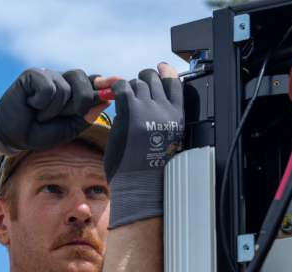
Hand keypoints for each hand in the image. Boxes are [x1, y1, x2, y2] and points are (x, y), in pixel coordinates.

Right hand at [0, 68, 115, 150]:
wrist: (14, 136)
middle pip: (83, 80)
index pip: (93, 83)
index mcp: (75, 93)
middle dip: (80, 101)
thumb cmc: (42, 133)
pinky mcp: (33, 74)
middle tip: (67, 114)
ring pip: (65, 88)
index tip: (118, 81)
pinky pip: (48, 88)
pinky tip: (32, 105)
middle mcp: (64, 81)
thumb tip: (104, 100)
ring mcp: (49, 75)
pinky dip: (42, 103)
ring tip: (41, 115)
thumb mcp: (69, 129)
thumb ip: (86, 116)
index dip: (105, 83)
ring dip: (54, 109)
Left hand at [104, 63, 183, 227]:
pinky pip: (122, 87)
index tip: (161, 68)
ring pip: (136, 83)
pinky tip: (113, 98)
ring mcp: (149, 110)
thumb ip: (163, 117)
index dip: (166, 71)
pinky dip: (115, 90)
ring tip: (124, 104)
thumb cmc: (150, 167)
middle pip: (153, 78)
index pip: (175, 82)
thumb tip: (151, 98)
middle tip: (134, 92)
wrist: (141, 183)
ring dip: (128, 89)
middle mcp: (166, 110)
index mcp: (178, 117)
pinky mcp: (131, 112)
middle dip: (143, 81)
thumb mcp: (166, 138)